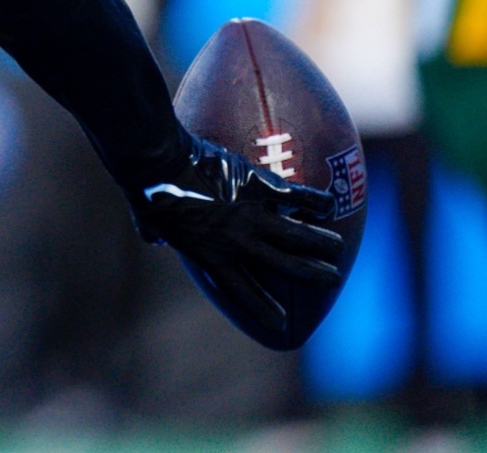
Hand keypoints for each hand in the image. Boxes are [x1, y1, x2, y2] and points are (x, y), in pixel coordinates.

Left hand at [128, 136, 343, 340]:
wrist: (160, 163)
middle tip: (332, 280)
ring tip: (338, 249)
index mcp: (212, 255)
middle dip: (312, 276)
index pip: (243, 290)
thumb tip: (151, 238)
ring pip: (297, 236)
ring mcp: (251, 215)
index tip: (280, 323)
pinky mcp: (259, 186)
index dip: (262, 308)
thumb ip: (157, 237)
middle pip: (285, 266)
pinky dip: (314, 201)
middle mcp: (238, 242)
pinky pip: (294, 196)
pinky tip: (328, 204)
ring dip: (321, 244)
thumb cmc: (148, 192)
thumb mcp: (151, 224)